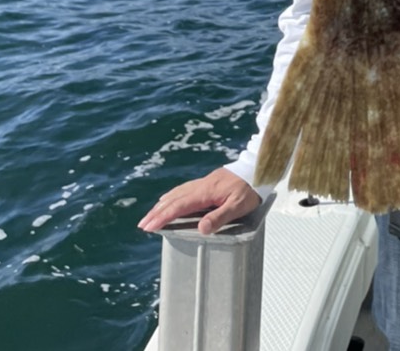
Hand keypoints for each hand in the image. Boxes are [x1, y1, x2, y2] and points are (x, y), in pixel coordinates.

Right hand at [137, 167, 262, 236]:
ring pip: (177, 193)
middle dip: (156, 212)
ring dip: (162, 205)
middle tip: (142, 225)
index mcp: (205, 193)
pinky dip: (172, 196)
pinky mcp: (207, 183)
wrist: (257, 169)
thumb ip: (220, 217)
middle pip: (173, 200)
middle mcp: (200, 187)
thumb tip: (201, 229)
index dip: (163, 217)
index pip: (179, 207)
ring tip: (151, 214)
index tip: (148, 226)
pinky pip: (183, 189)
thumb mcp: (239, 206)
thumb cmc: (250, 189)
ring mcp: (203, 183)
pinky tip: (170, 199)